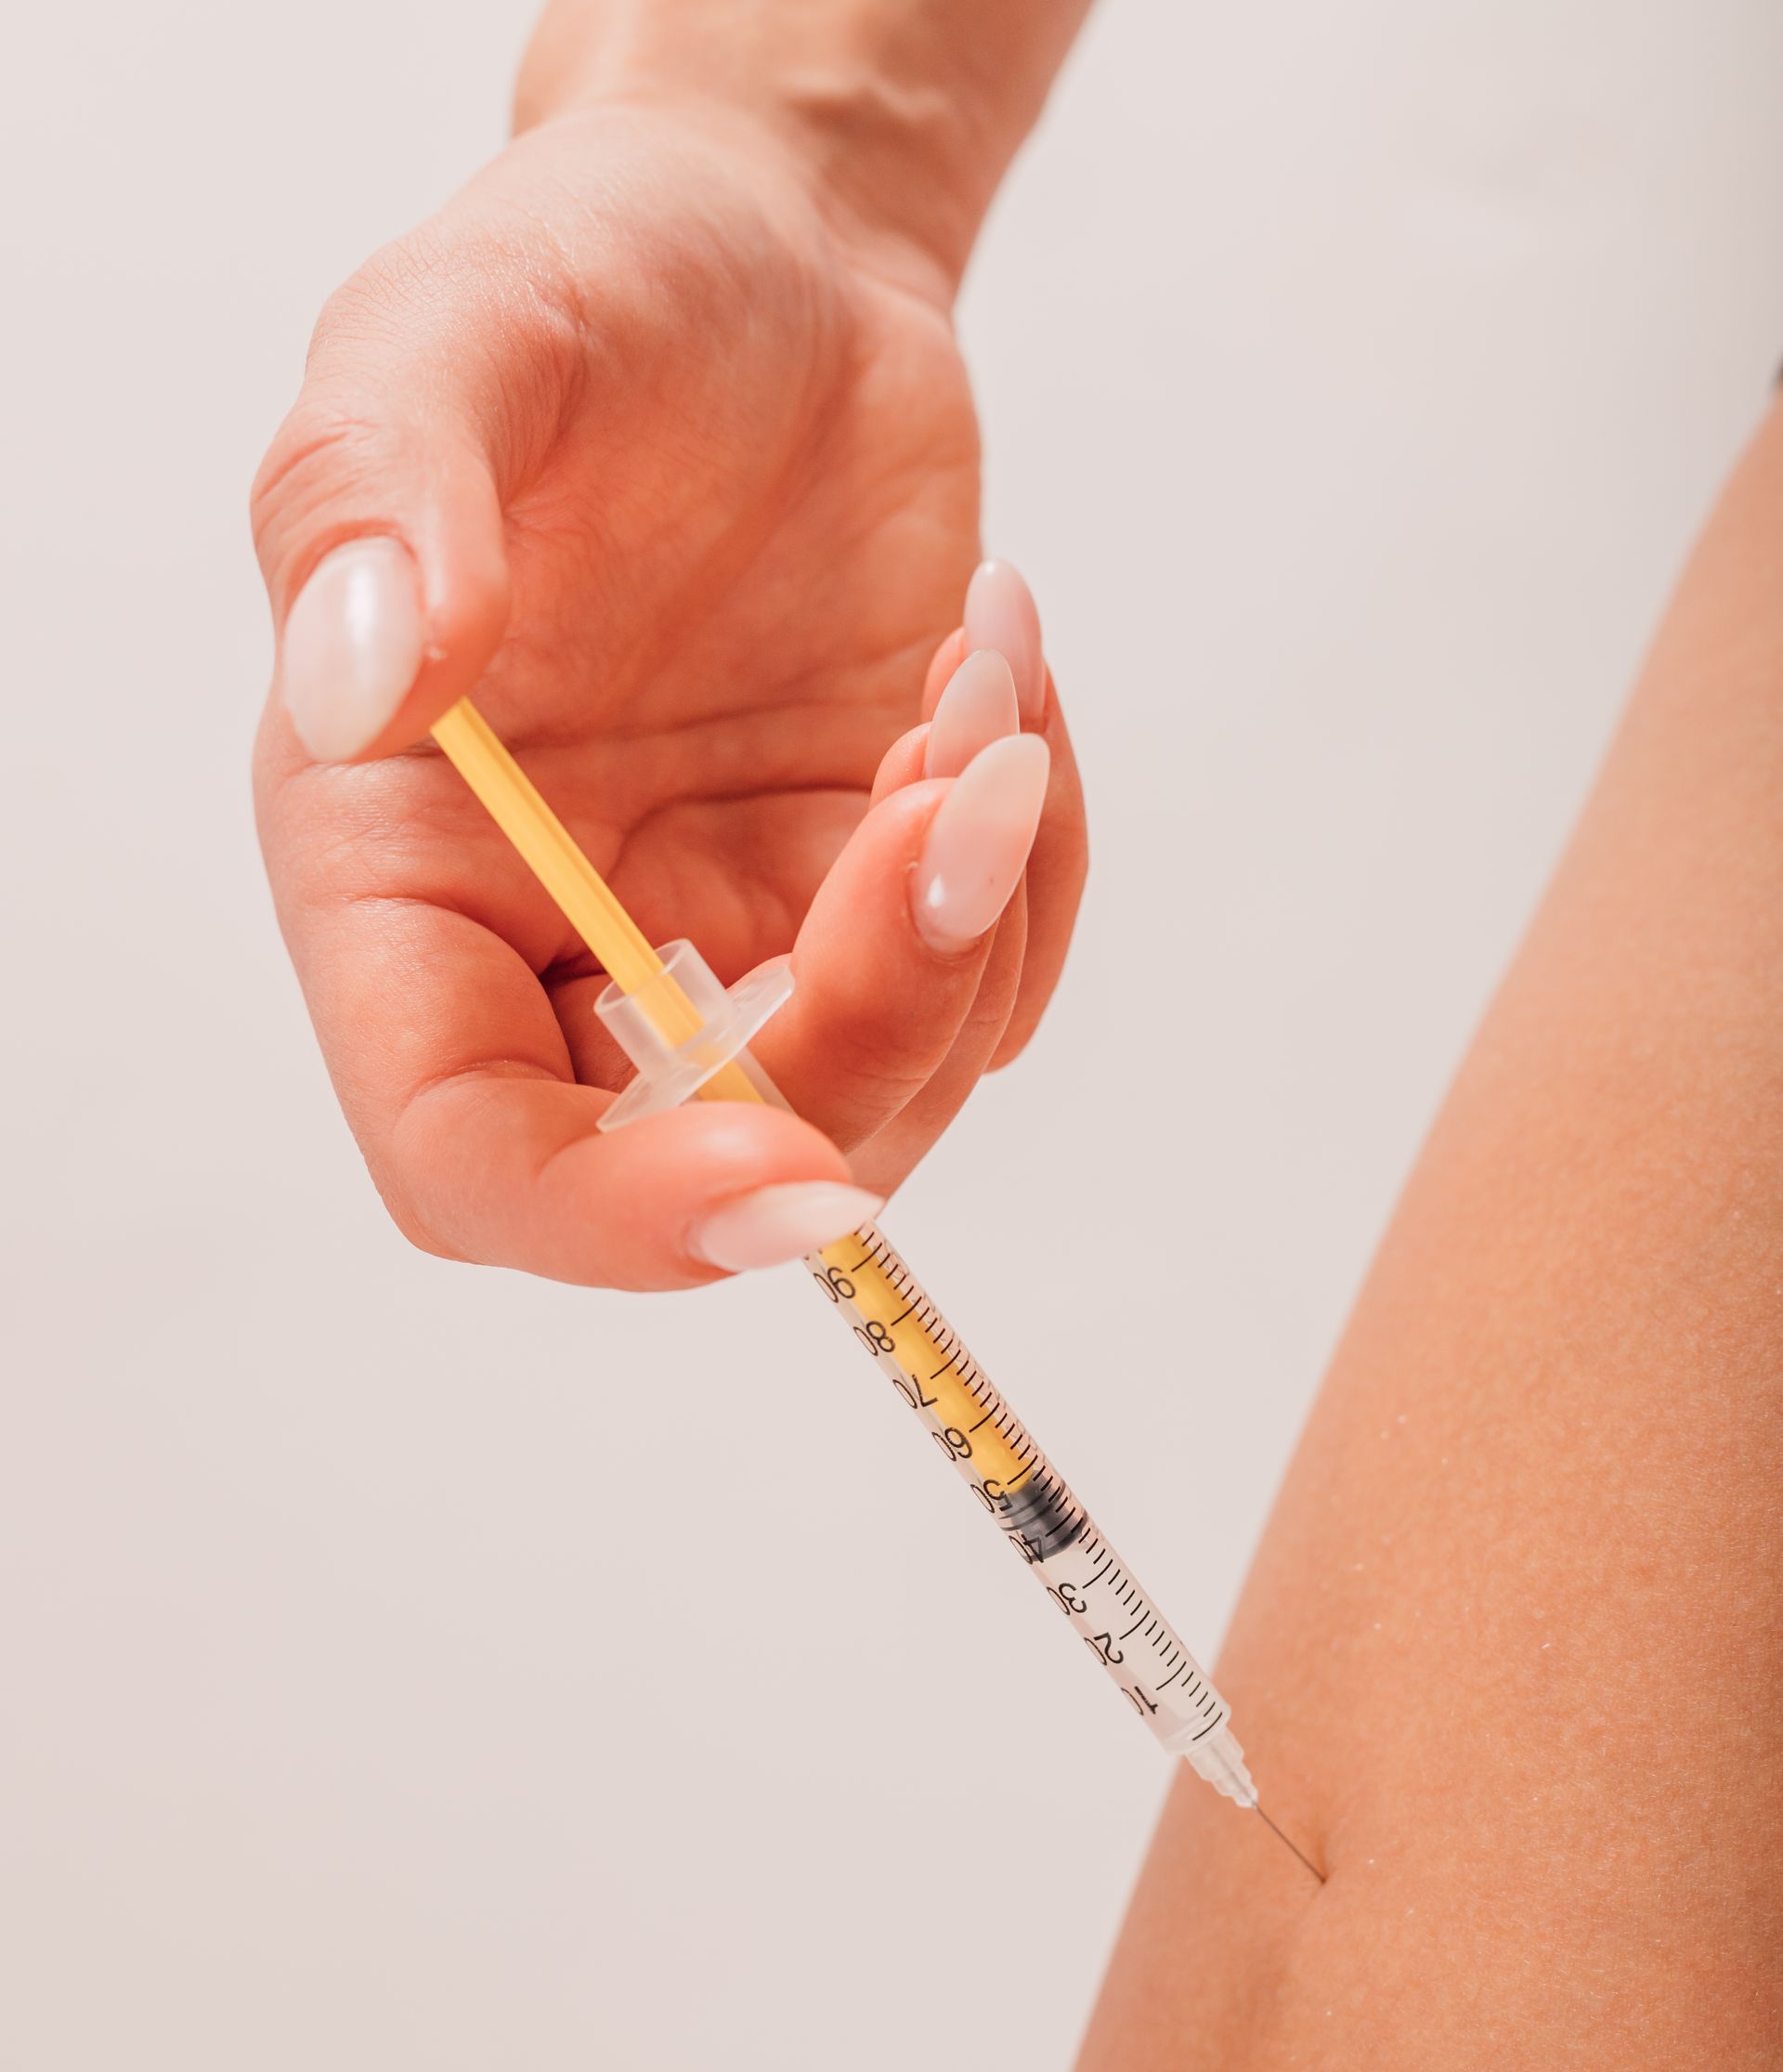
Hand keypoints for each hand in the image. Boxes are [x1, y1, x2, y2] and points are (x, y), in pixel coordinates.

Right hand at [251, 97, 1086, 1287]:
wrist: (772, 258)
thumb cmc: (587, 288)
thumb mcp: (447, 338)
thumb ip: (377, 500)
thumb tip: (367, 680)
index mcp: (399, 874)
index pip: (471, 1153)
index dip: (613, 1214)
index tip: (782, 1167)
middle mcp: (553, 943)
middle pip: (713, 1158)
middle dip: (873, 1019)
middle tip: (949, 776)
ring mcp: (722, 934)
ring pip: (884, 1089)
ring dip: (975, 907)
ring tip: (966, 662)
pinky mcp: (865, 896)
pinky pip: (992, 977)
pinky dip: (1030, 849)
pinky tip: (983, 663)